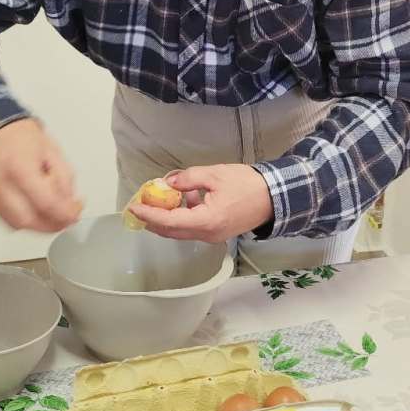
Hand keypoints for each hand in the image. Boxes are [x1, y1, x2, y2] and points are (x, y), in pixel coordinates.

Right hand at [0, 119, 82, 231]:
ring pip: (17, 225)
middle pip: (29, 221)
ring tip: (52, 212)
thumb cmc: (19, 136)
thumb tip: (70, 205)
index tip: (75, 212)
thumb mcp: (52, 151)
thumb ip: (64, 179)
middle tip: (67, 216)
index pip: (45, 203)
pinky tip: (34, 208)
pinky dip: (24, 218)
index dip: (65, 214)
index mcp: (19, 166)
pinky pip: (6, 219)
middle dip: (53, 224)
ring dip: (39, 225)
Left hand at [127, 164, 272, 244]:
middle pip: (171, 231)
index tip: (134, 206)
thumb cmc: (247, 184)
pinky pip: (192, 228)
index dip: (149, 214)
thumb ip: (188, 179)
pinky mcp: (218, 233)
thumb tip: (168, 183)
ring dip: (166, 218)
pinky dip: (181, 217)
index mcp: (206, 221)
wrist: (275, 197)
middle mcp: (207, 234)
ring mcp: (213, 236)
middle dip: (153, 219)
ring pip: (181, 231)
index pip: (169, 221)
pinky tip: (182, 200)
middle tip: (139, 205)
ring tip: (158, 200)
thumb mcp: (215, 174)